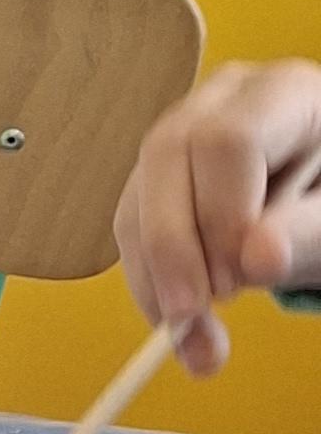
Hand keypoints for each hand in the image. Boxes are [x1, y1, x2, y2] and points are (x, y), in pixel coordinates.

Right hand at [115, 61, 320, 375]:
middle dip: (172, 247)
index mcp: (284, 95)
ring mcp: (183, 132)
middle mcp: (223, 100)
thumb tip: (256, 261)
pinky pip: (131, 224)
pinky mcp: (159, 175)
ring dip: (153, 276)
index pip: (229, 141)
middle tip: (192, 317)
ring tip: (193, 338)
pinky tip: (178, 321)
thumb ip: (308, 236)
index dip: (222, 215)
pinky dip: (148, 281)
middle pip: (166, 156)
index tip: (236, 285)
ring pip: (138, 194)